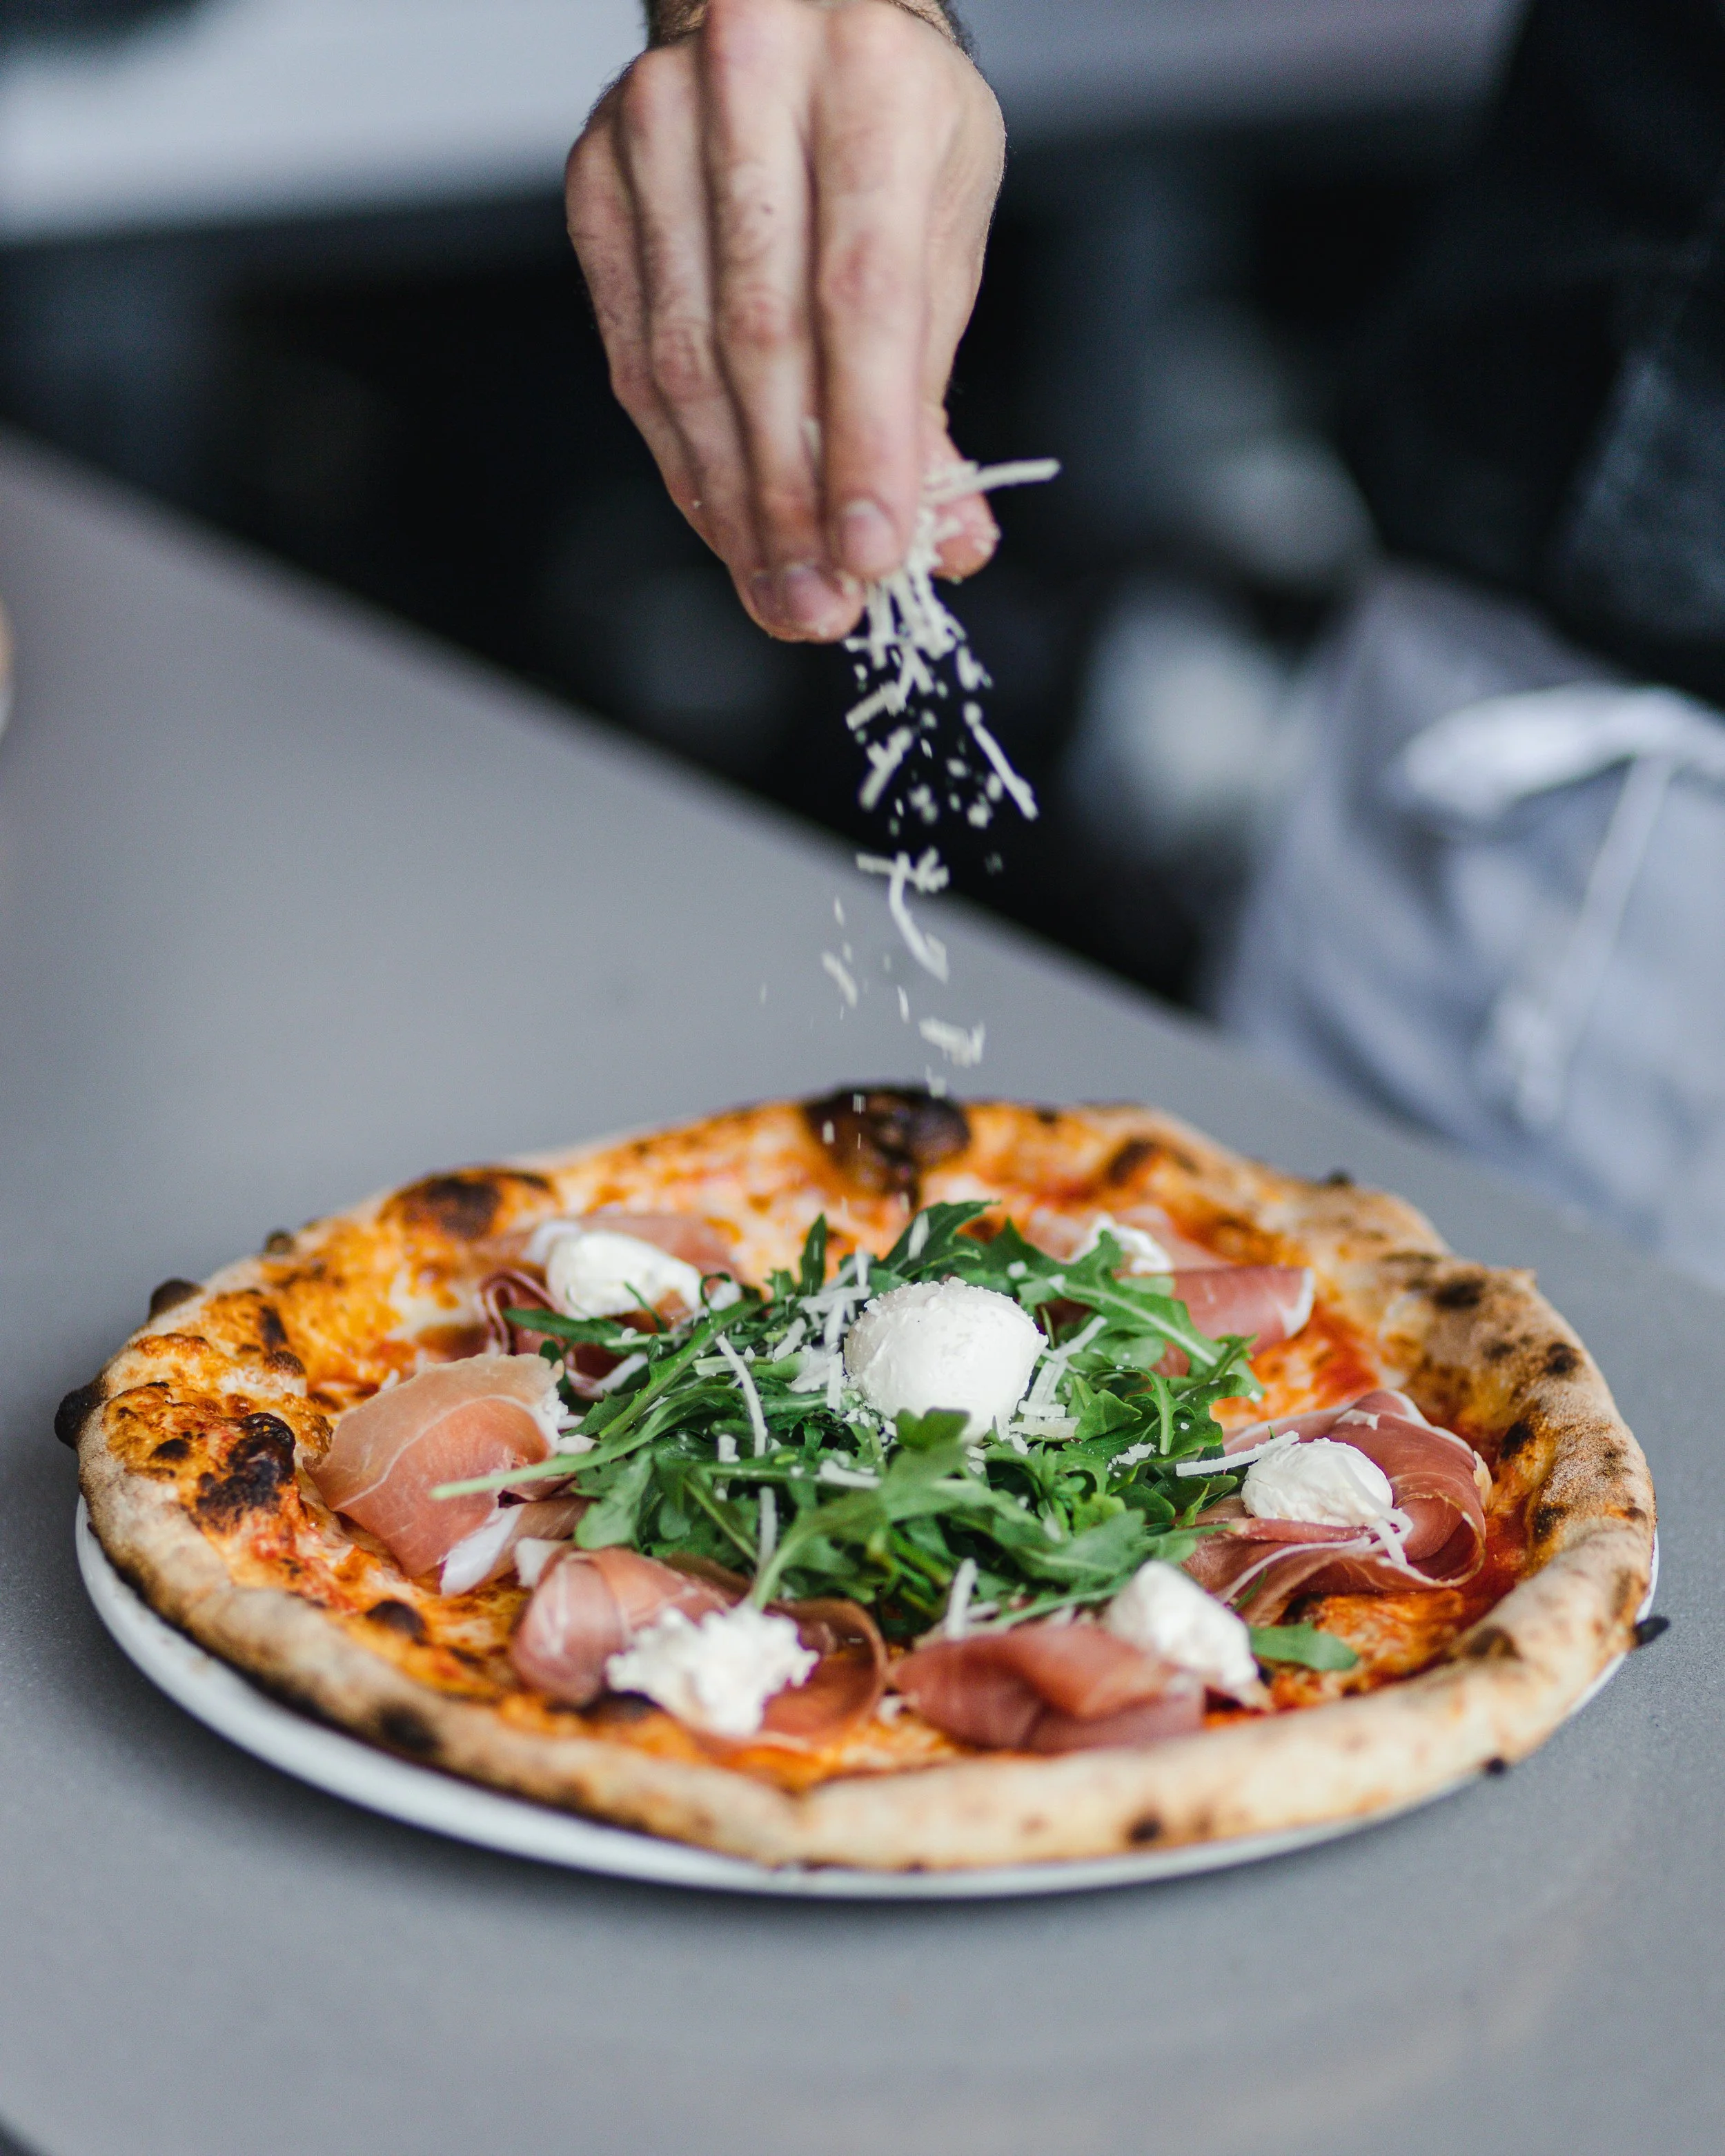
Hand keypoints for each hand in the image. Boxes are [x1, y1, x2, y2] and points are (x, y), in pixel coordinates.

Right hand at [566, 0, 1005, 641]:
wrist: (789, 10)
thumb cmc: (882, 115)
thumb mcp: (944, 221)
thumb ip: (932, 383)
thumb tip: (945, 538)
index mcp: (870, 86)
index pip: (861, 297)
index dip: (864, 440)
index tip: (874, 548)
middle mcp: (750, 90)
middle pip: (760, 341)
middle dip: (793, 500)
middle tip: (820, 602)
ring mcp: (653, 134)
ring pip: (682, 361)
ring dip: (734, 502)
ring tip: (779, 591)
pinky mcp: (596, 185)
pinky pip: (631, 358)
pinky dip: (683, 460)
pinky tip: (724, 523)